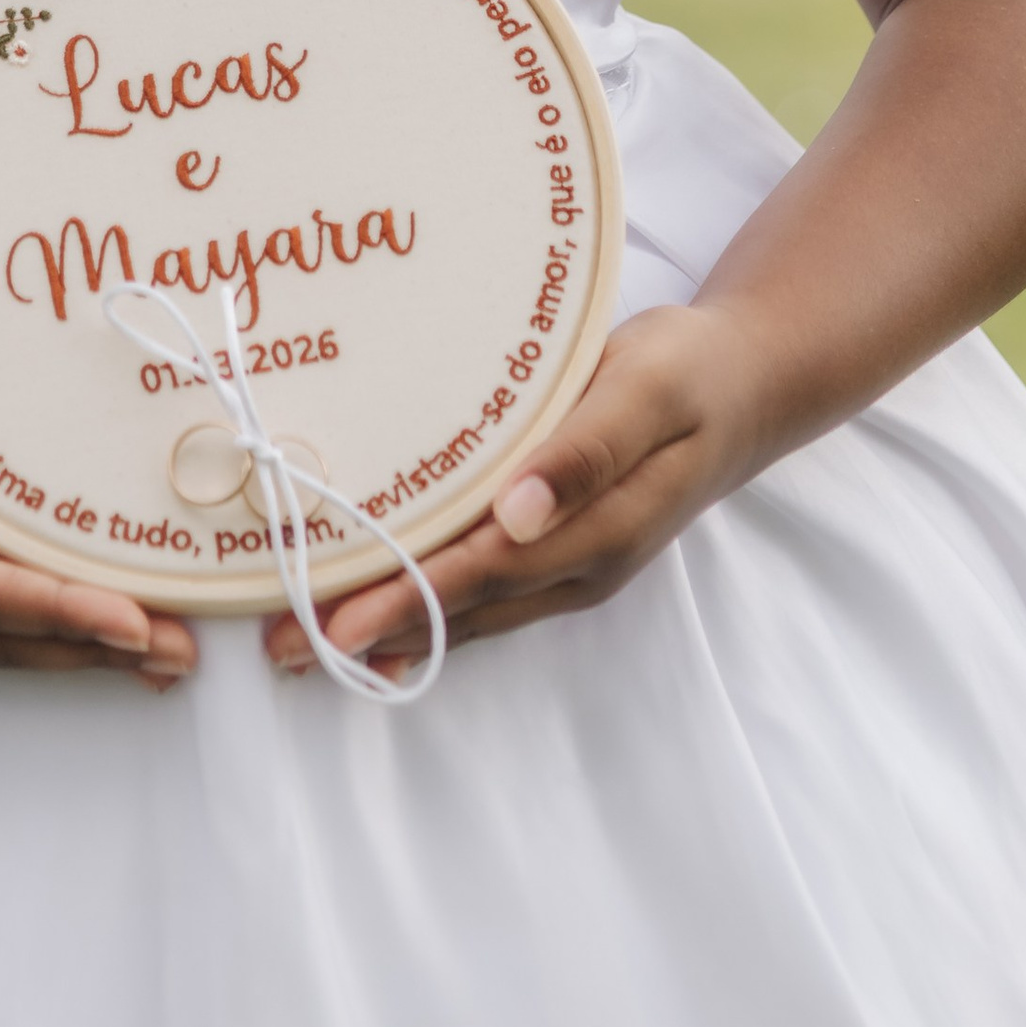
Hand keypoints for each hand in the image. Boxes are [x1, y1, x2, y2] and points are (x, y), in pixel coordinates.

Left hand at [262, 303, 767, 679]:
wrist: (742, 384)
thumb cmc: (689, 372)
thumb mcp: (647, 389)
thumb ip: (585, 450)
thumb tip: (517, 515)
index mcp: (600, 529)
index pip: (483, 572)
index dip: (406, 599)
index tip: (334, 626)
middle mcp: (578, 565)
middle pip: (463, 606)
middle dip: (374, 629)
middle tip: (282, 653)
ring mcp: (569, 565)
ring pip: (467, 608)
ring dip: (390, 626)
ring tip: (305, 646)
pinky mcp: (557, 548)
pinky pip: (482, 588)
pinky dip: (426, 605)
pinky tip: (380, 623)